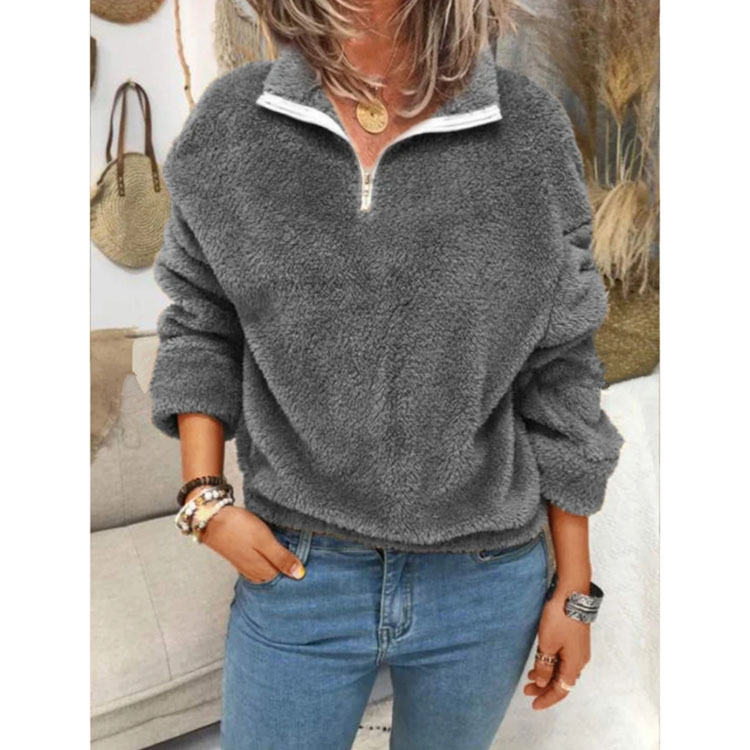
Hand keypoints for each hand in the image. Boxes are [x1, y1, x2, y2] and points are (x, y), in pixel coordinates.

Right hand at [197, 502, 305, 582]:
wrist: (211, 519)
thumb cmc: (238, 527)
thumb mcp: (264, 541)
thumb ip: (281, 558)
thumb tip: (300, 575)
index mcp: (262, 572)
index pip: (287, 577)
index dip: (297, 568)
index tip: (310, 561)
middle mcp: (255, 573)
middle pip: (278, 574)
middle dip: (289, 567)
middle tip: (303, 556)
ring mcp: (247, 566)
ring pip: (269, 567)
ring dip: (279, 561)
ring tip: (290, 551)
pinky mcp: (242, 556)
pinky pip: (261, 561)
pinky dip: (269, 557)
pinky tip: (273, 548)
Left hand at [523, 577, 590, 709]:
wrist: (572, 593)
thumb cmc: (559, 619)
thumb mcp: (547, 644)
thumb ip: (544, 666)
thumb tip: (541, 683)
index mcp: (575, 665)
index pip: (561, 690)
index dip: (547, 699)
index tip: (533, 705)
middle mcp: (580, 660)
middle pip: (562, 682)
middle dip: (544, 688)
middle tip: (526, 691)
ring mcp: (578, 649)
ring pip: (562, 670)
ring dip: (547, 676)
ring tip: (529, 678)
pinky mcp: (574, 639)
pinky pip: (563, 660)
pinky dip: (551, 665)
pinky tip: (540, 661)